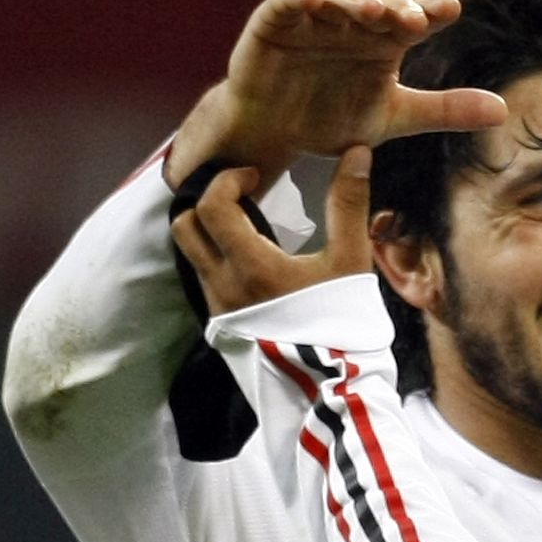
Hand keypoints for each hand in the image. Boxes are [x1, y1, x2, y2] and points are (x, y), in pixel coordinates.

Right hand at [165, 0, 506, 192]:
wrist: (276, 136)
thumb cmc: (333, 120)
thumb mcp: (394, 118)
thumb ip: (444, 111)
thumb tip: (503, 111)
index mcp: (384, 40)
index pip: (415, 18)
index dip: (432, 11)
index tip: (452, 10)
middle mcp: (353, 22)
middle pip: (380, 2)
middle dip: (397, 6)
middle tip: (414, 20)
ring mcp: (314, 18)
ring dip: (355, 0)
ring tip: (372, 11)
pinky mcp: (275, 21)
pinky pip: (287, 2)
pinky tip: (312, 0)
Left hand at [172, 145, 379, 315]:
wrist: (333, 389)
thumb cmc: (344, 323)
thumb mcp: (352, 261)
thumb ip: (348, 205)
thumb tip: (356, 152)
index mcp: (251, 266)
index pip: (213, 205)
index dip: (229, 179)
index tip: (256, 176)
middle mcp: (222, 286)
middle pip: (185, 227)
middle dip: (208, 201)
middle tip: (243, 195)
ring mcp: (218, 309)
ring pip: (192, 255)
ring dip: (210, 230)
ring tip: (249, 225)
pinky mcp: (222, 327)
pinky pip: (204, 280)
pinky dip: (218, 258)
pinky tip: (252, 261)